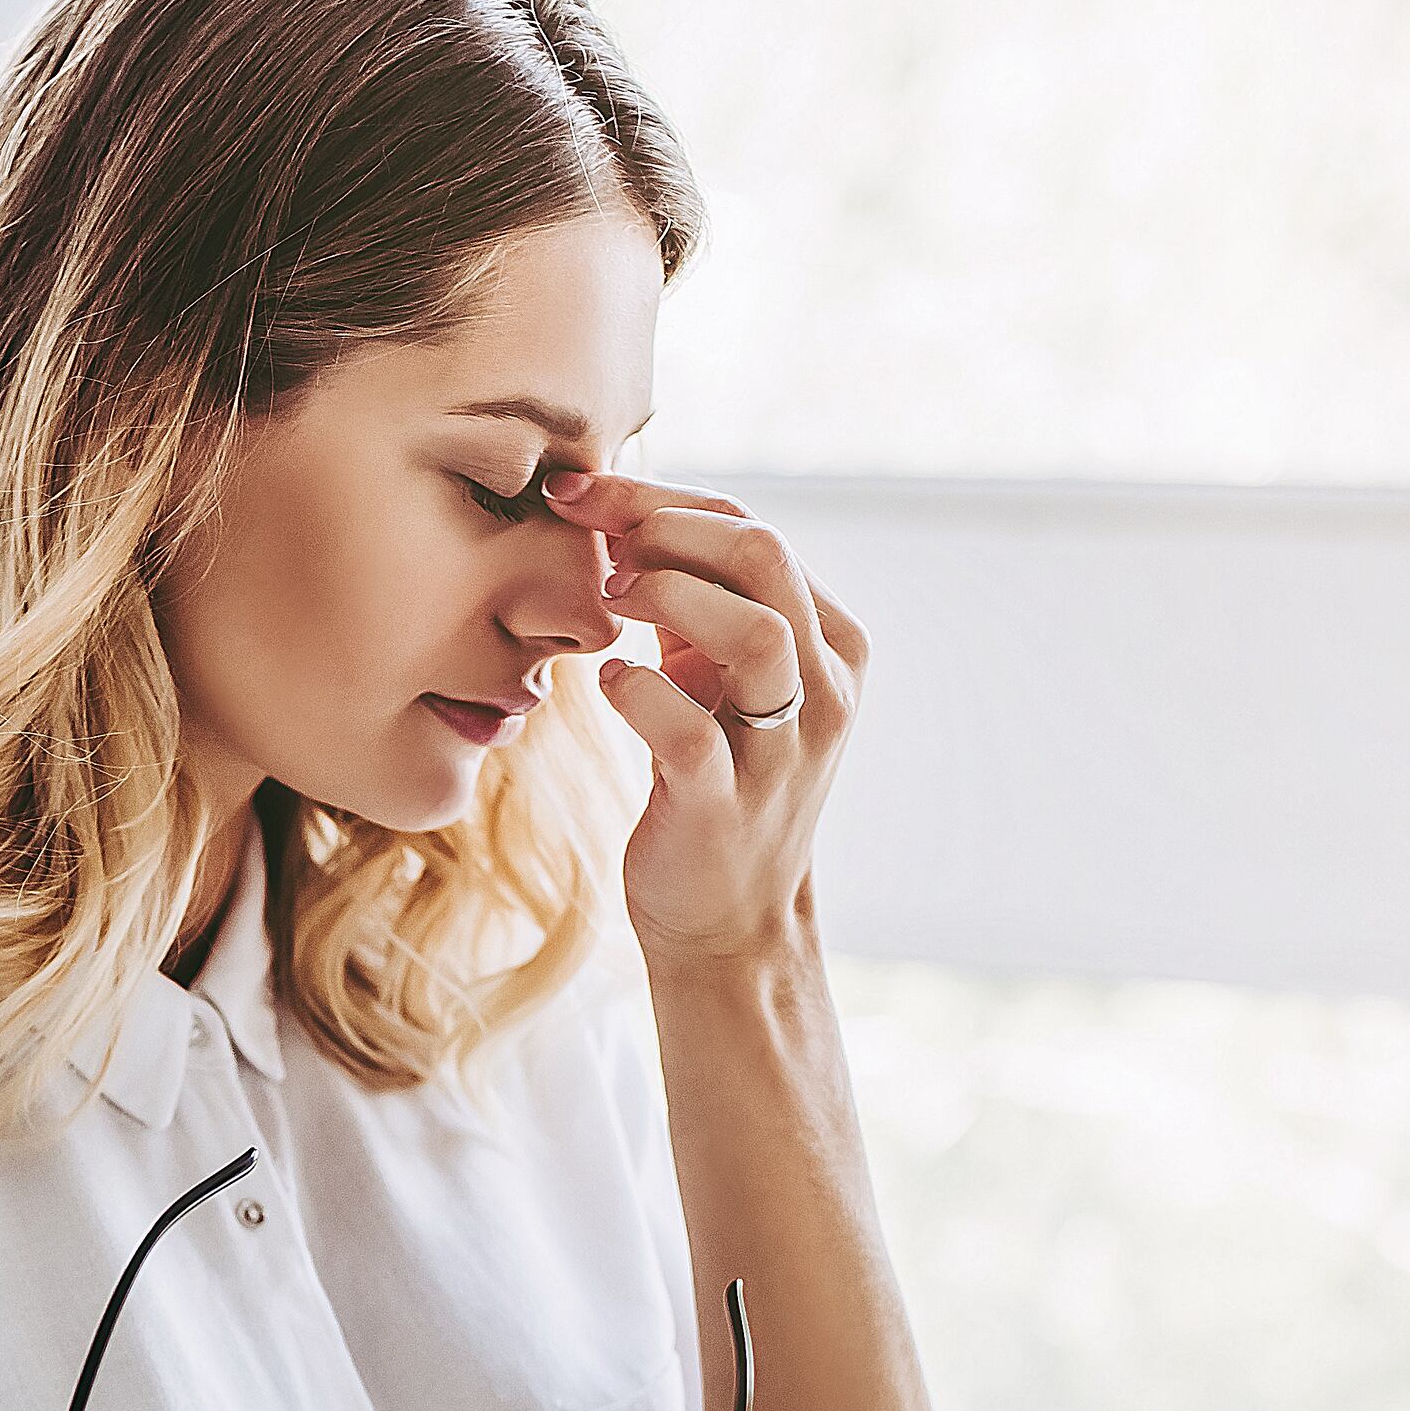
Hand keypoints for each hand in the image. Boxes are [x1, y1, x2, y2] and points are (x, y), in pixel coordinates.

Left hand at [538, 470, 871, 970]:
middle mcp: (825, 688)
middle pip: (766, 557)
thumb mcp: (718, 680)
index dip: (661, 500)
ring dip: (669, 596)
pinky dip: (637, 693)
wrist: (729, 919)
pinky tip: (604, 684)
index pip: (755, 532)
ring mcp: (785, 751)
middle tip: (596, 540)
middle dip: (666, 527)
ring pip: (756, 633)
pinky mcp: (727, 807)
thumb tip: (625, 517)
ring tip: (607, 599)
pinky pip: (690, 732)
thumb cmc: (715, 780)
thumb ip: (695, 605)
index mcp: (829, 642)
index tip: (580, 491)